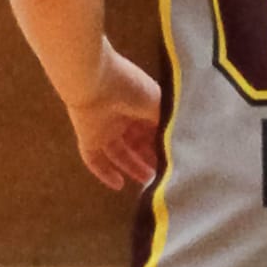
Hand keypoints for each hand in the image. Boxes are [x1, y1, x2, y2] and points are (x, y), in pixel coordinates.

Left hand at [65, 43, 161, 189]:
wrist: (95, 81)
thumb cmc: (131, 88)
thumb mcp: (158, 105)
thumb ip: (167, 124)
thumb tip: (179, 143)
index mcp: (140, 105)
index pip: (153, 130)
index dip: (163, 145)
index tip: (175, 160)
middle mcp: (122, 118)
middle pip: (137, 144)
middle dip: (150, 159)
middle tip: (165, 176)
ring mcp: (104, 129)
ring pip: (119, 154)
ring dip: (133, 168)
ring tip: (149, 182)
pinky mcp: (88, 138)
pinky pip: (94, 160)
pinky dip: (104, 173)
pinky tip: (118, 186)